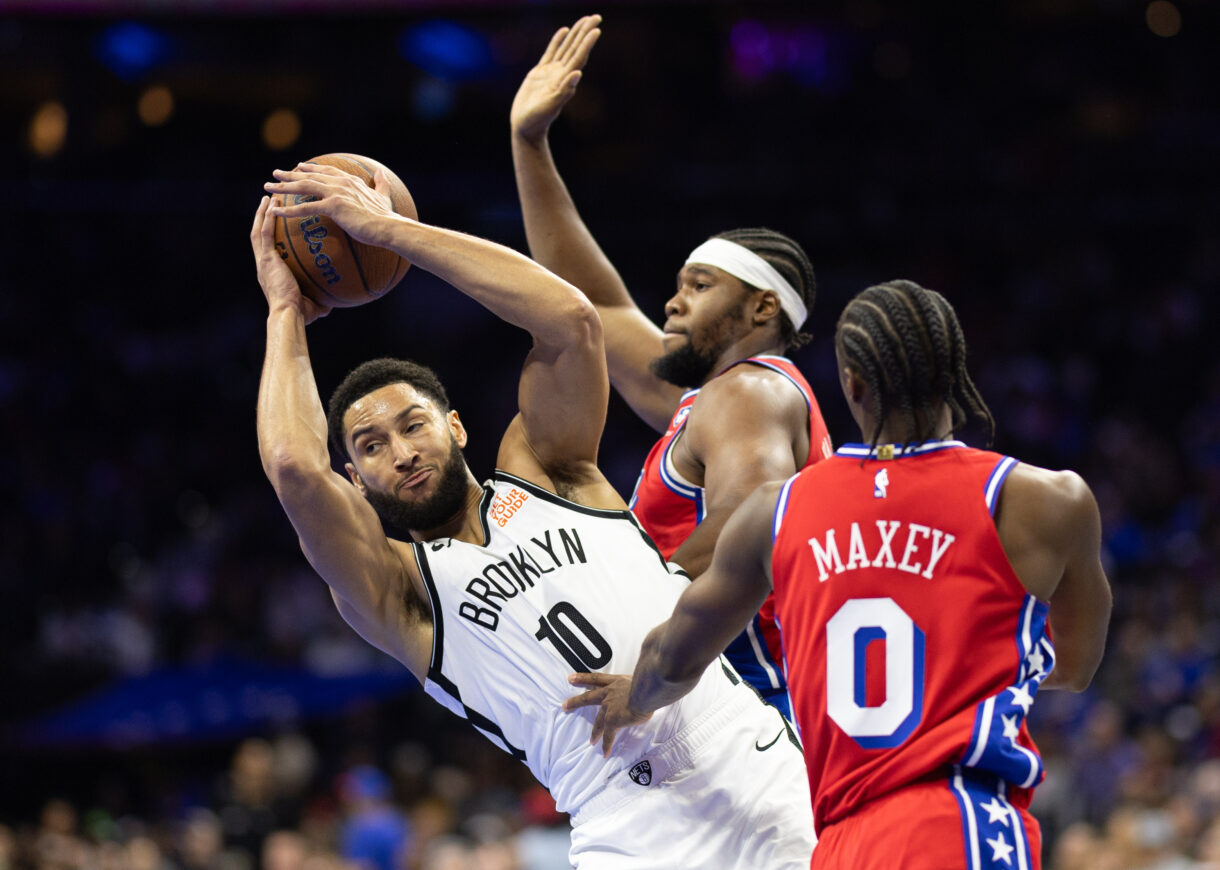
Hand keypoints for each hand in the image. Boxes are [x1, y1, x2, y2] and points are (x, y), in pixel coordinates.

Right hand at [250, 195, 330, 323]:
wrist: (289, 316)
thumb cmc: (301, 315)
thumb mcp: (313, 305)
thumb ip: (319, 300)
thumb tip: (331, 303)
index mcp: (271, 273)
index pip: (270, 249)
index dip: (270, 235)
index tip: (276, 224)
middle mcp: (264, 264)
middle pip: (260, 235)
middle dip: (263, 218)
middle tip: (270, 202)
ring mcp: (263, 260)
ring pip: (259, 230)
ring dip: (263, 213)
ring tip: (270, 197)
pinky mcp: (266, 259)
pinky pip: (265, 233)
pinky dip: (267, 217)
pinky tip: (272, 204)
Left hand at [264, 163, 398, 247]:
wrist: (388, 226)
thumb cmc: (386, 216)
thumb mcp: (384, 195)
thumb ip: (381, 183)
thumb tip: (380, 171)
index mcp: (350, 180)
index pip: (326, 170)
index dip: (311, 168)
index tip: (299, 166)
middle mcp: (340, 182)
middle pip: (310, 175)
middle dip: (290, 174)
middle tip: (274, 173)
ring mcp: (336, 192)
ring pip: (304, 186)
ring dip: (283, 186)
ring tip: (268, 187)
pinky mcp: (333, 206)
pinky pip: (306, 208)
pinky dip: (289, 210)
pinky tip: (276, 211)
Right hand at [510, 15, 601, 142]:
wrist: (526, 127)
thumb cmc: (537, 120)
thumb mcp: (550, 106)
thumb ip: (564, 91)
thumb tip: (578, 73)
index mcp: (565, 80)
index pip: (579, 57)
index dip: (587, 43)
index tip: (596, 29)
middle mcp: (561, 74)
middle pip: (576, 49)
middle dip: (585, 32)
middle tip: (596, 16)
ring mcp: (551, 72)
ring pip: (566, 48)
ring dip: (575, 34)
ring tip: (584, 20)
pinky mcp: (540, 73)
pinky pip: (551, 52)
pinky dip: (557, 41)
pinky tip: (563, 31)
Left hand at [561, 671, 652, 755]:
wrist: (647, 690)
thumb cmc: (649, 681)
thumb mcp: (641, 675)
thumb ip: (639, 677)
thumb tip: (647, 674)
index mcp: (616, 681)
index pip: (596, 679)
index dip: (583, 678)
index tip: (571, 678)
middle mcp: (610, 693)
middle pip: (588, 697)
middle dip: (576, 702)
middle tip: (565, 705)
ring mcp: (609, 707)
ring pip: (598, 721)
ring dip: (595, 731)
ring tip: (591, 740)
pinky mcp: (613, 720)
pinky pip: (609, 735)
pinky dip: (606, 744)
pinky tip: (605, 753)